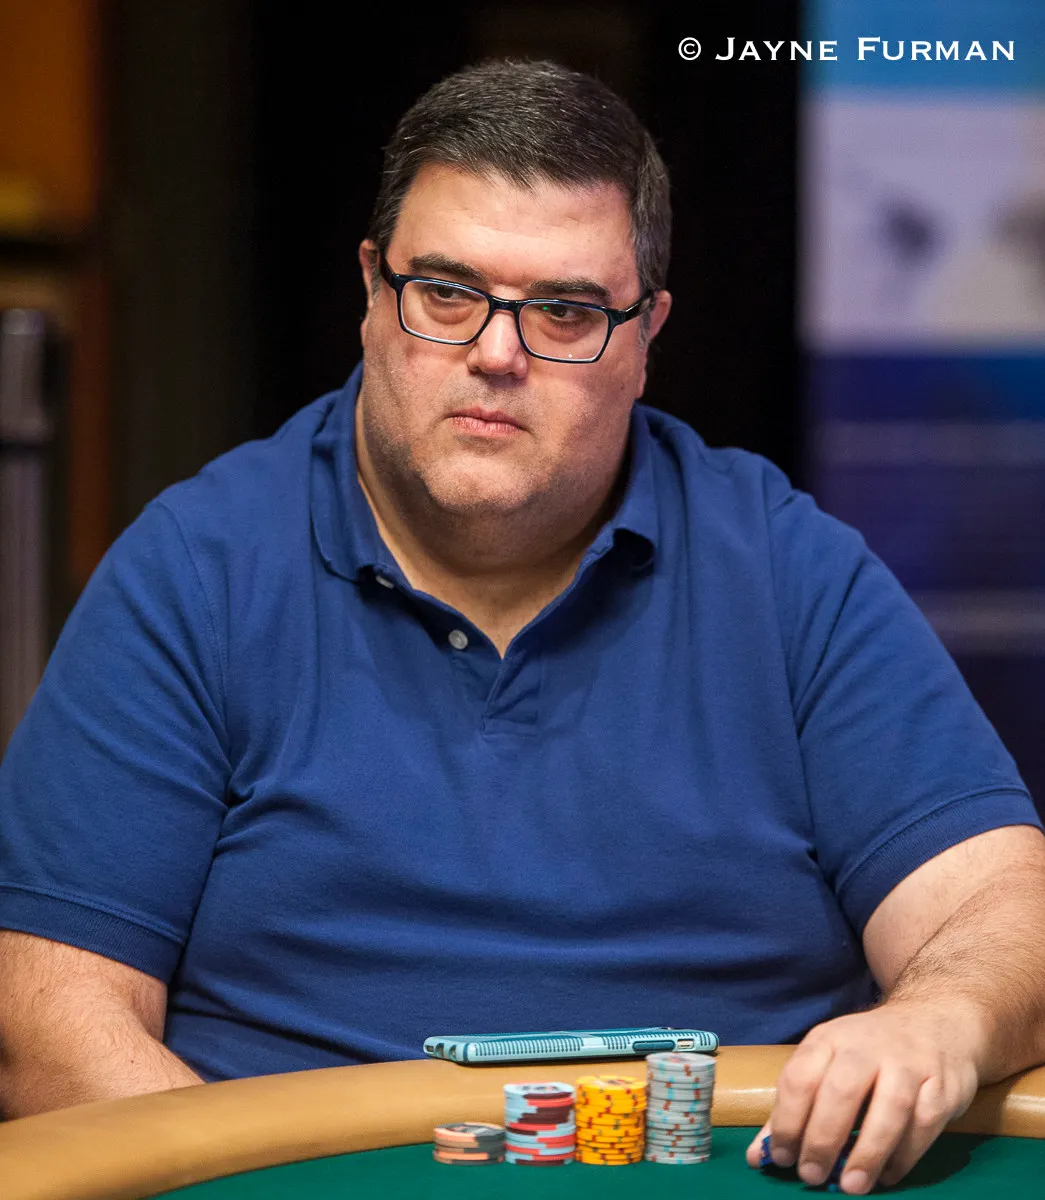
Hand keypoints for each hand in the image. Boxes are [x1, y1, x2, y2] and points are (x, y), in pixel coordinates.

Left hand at [744, 1001, 981, 1193]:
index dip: (786, 1120)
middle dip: (823, 1138)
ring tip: (851, 1186)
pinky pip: (924, 1124)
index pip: (799, 1077)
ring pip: (890, 1107)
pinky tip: (889, 1175)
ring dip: (868, 1152)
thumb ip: (793, 1111)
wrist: (934, 1020)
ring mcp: (908, 1063)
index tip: (782, 1157)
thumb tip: (757, 1157)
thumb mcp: (827, 1064)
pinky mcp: (942, 1085)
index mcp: (828, 1039)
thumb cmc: (869, 1052)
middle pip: (841, 1091)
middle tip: (812, 1176)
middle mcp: (866, 1046)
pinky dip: (905, 1154)